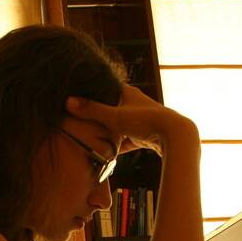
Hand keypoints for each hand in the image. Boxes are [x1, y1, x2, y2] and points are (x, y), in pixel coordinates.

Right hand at [66, 84, 197, 156]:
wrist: (174, 136)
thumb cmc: (145, 121)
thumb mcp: (114, 116)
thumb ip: (91, 110)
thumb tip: (67, 102)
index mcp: (127, 92)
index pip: (105, 87)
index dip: (91, 91)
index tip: (75, 97)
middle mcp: (134, 103)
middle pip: (110, 107)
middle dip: (97, 114)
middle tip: (78, 120)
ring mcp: (140, 119)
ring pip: (119, 124)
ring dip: (107, 131)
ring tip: (89, 137)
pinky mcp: (144, 134)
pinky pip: (126, 139)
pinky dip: (117, 145)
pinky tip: (106, 153)